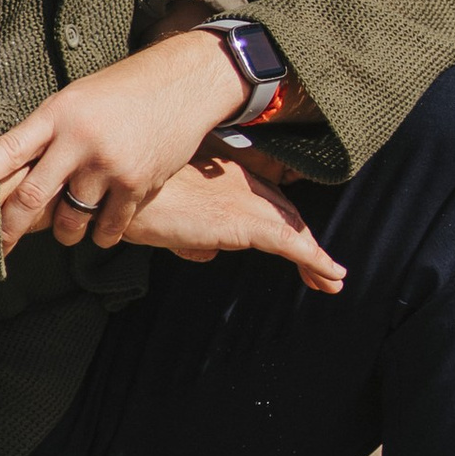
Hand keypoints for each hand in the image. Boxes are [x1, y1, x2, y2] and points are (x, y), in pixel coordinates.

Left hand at [0, 29, 242, 250]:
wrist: (183, 83)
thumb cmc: (123, 91)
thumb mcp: (78, 98)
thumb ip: (50, 131)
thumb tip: (13, 171)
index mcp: (58, 113)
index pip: (8, 148)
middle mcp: (80, 139)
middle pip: (34, 196)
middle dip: (10, 228)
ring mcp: (109, 164)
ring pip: (70, 220)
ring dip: (64, 232)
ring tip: (66, 228)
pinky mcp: (138, 184)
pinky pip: (108, 228)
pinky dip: (101, 235)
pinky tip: (101, 229)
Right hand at [124, 156, 345, 292]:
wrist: (121, 199)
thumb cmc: (137, 204)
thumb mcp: (172, 220)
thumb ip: (194, 233)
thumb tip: (207, 251)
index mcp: (227, 176)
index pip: (270, 201)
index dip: (289, 224)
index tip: (302, 247)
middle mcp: (242, 184)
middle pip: (287, 215)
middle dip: (307, 243)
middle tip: (324, 270)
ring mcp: (243, 202)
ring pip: (293, 230)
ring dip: (316, 257)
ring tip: (332, 279)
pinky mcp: (241, 223)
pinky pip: (288, 243)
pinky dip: (314, 259)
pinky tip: (329, 274)